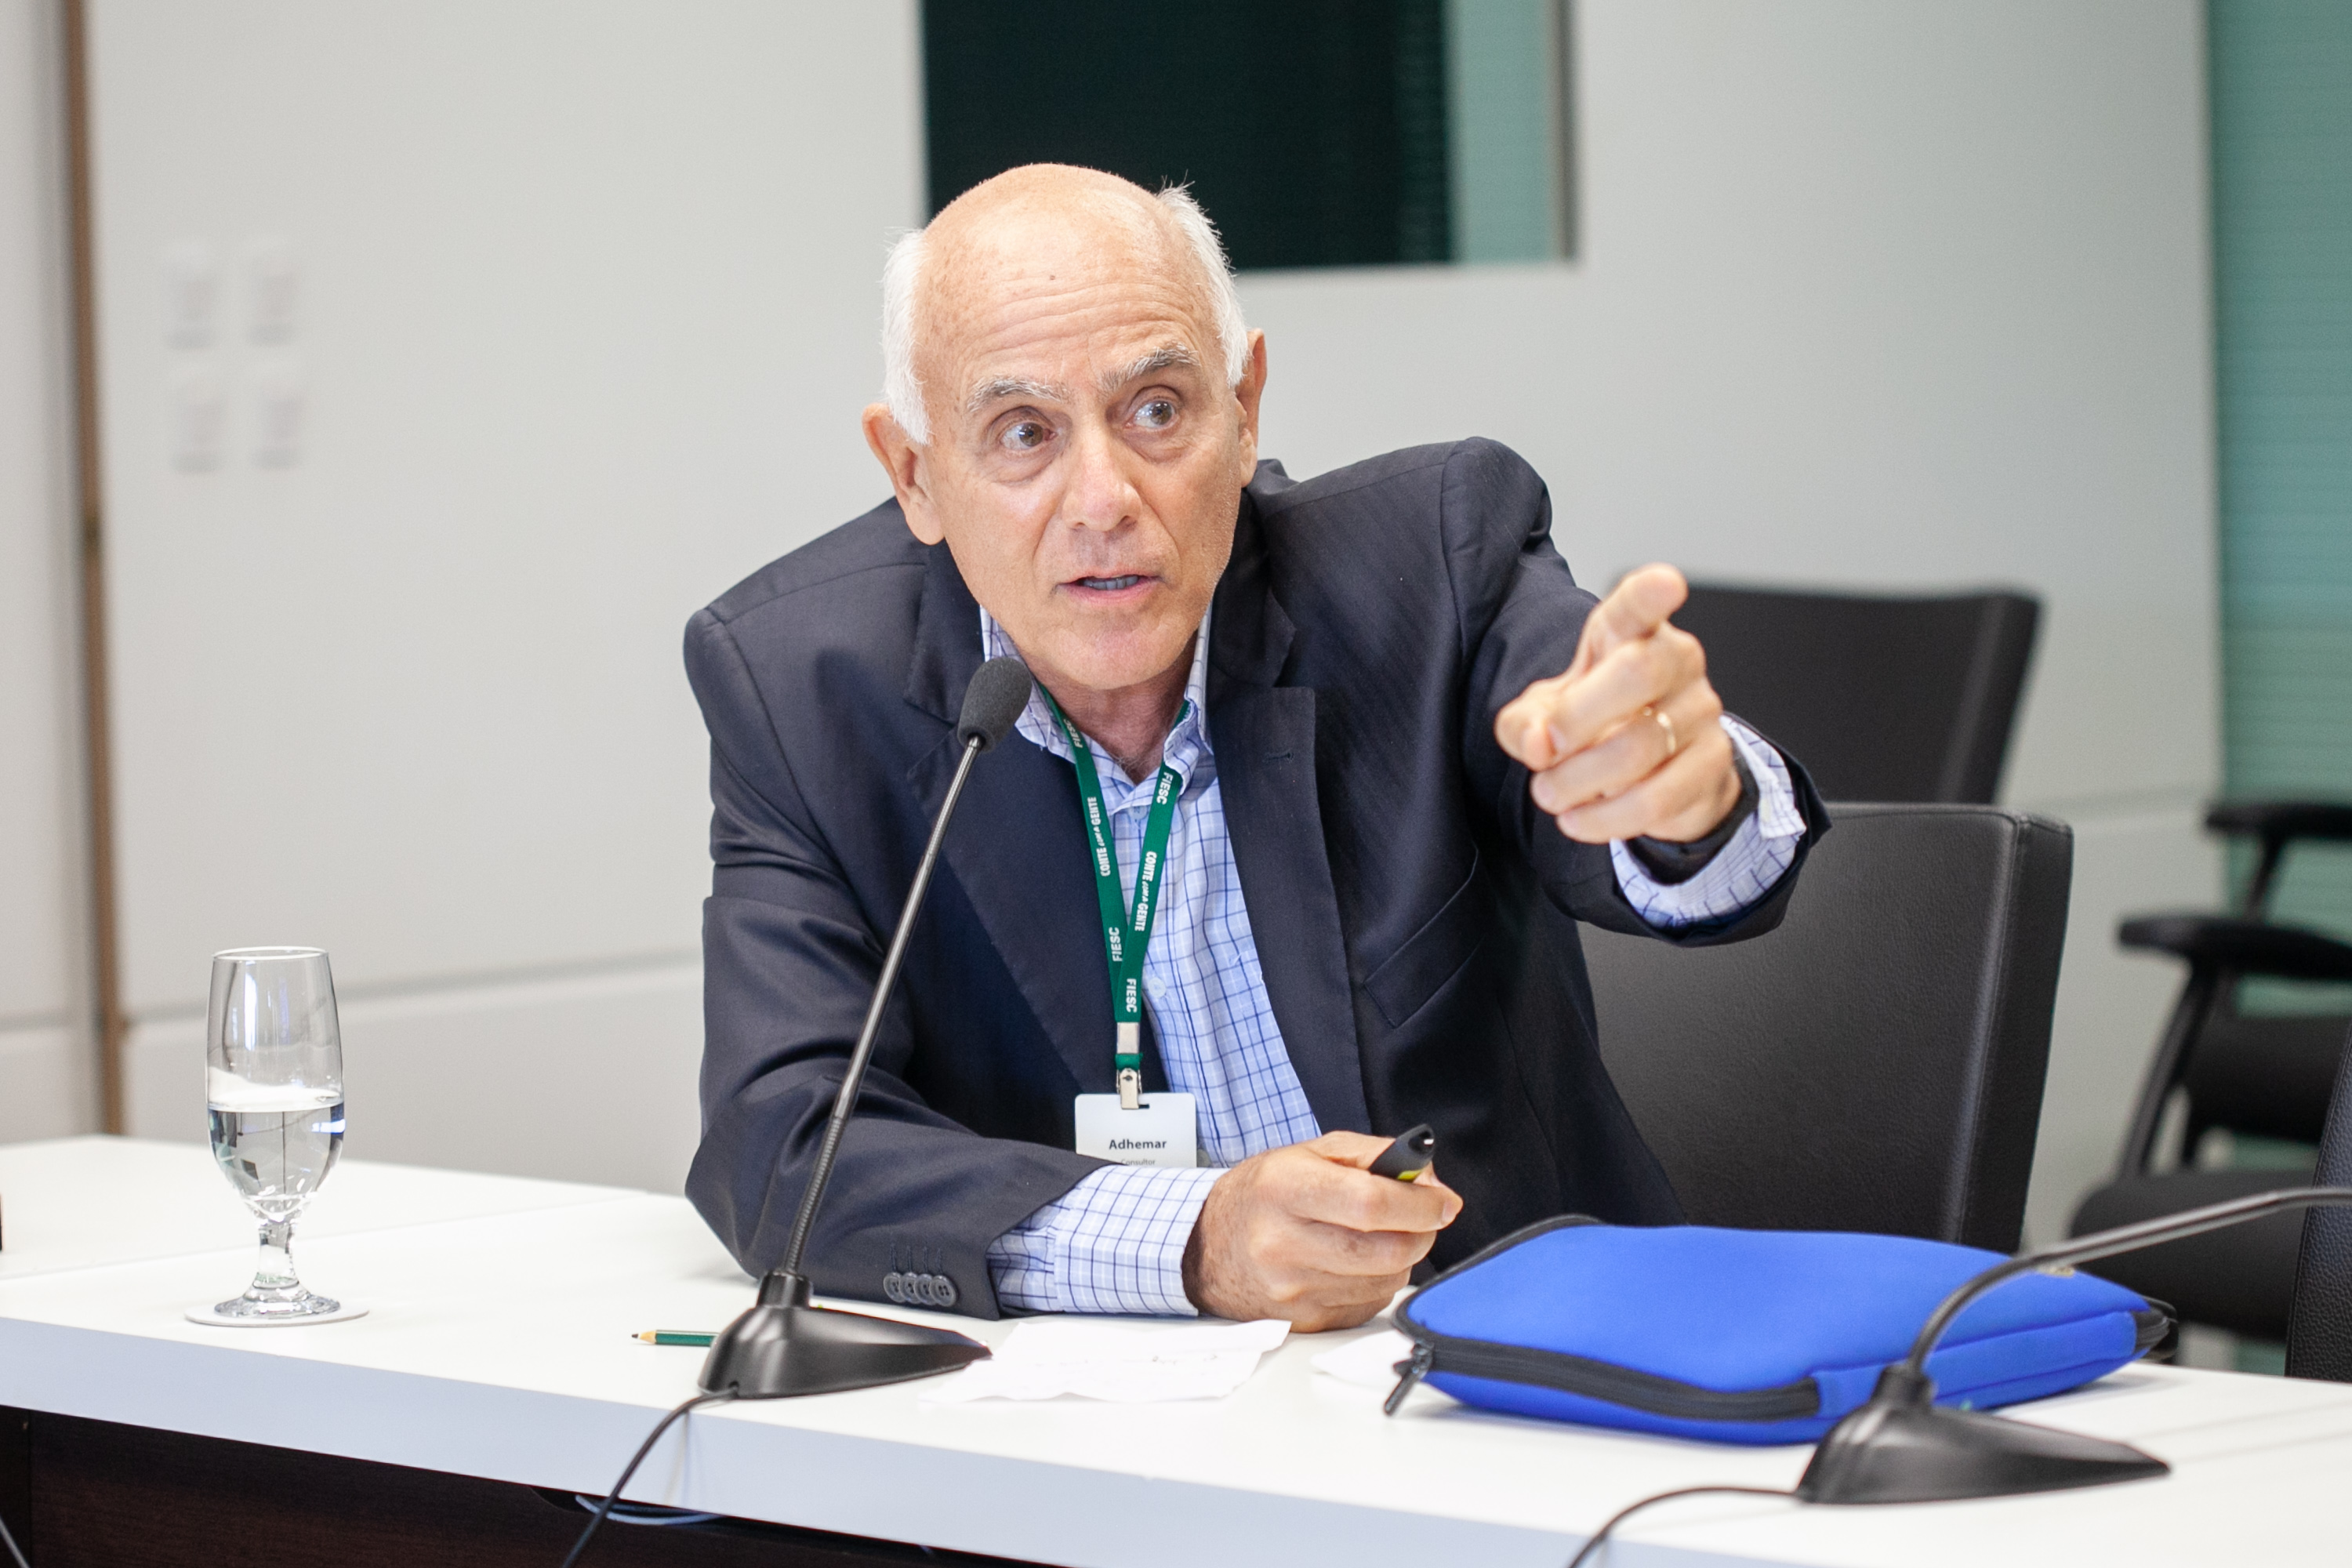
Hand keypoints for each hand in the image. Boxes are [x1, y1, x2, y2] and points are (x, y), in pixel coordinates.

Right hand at [1182, 1132, 1461, 1329]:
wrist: (1207, 1247)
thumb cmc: (1262, 1195)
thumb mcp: (1309, 1153)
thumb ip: (1373, 1156)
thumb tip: (1427, 1180)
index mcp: (1284, 1189)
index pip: (1369, 1203)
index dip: (1419, 1204)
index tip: (1443, 1201)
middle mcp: (1283, 1243)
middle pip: (1385, 1249)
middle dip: (1422, 1232)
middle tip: (1424, 1217)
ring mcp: (1292, 1289)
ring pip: (1385, 1279)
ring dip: (1401, 1257)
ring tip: (1379, 1235)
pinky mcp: (1304, 1320)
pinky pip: (1369, 1303)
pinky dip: (1378, 1281)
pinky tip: (1356, 1263)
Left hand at [1493, 564, 1740, 844]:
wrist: (1653, 773)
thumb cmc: (1595, 723)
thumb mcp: (1544, 716)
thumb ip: (1524, 724)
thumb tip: (1536, 743)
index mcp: (1631, 633)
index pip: (1642, 605)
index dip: (1652, 593)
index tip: (1667, 583)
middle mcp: (1677, 661)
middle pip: (1638, 673)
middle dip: (1576, 718)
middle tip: (1542, 751)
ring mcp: (1702, 711)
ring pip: (1639, 746)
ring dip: (1580, 780)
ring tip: (1550, 794)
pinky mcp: (1712, 764)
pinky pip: (1657, 797)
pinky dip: (1606, 818)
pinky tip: (1577, 820)